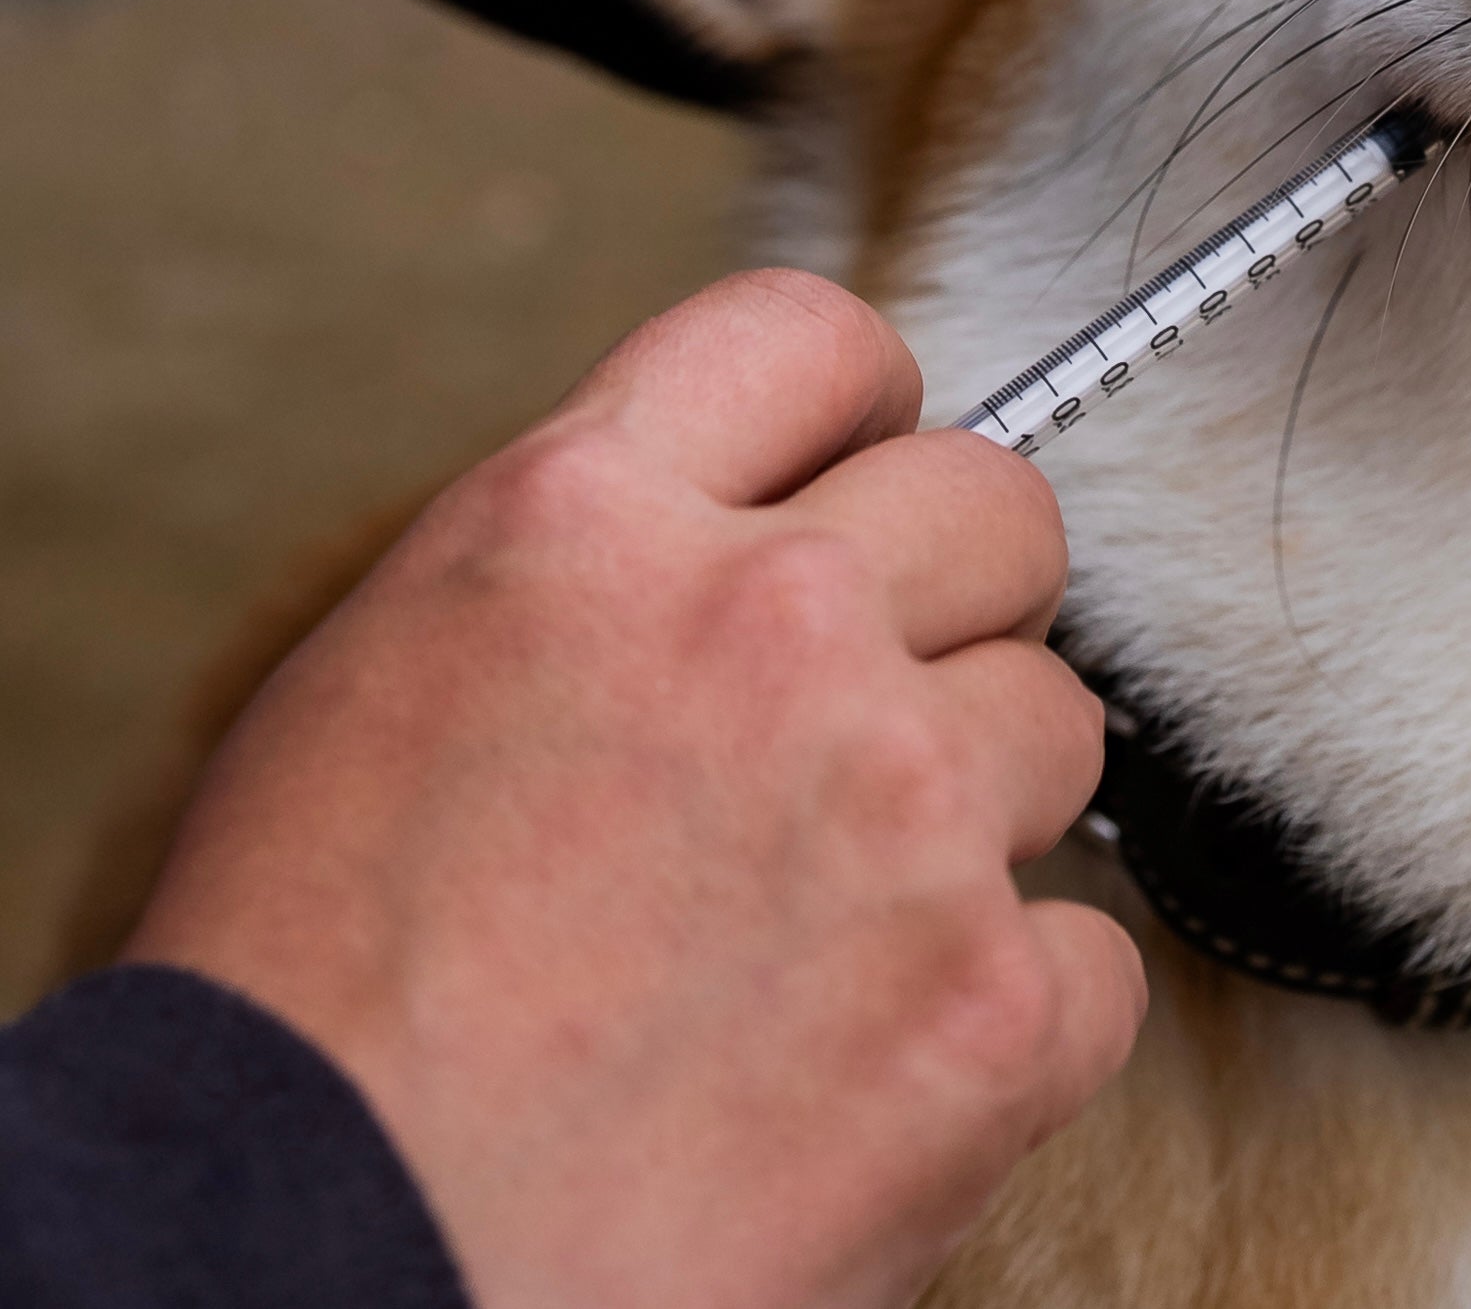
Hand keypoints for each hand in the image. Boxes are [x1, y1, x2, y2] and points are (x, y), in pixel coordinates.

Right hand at [123, 271, 1144, 1308]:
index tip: (870, 467)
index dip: (859, 406)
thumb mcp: (403, 677)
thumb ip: (601, 564)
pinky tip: (875, 1072)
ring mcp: (895, 804)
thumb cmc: (305, 1016)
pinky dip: (1010, 1020)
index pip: (811, 338)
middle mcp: (765, 621)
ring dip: (975, 813)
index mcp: (588, 520)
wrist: (296, 1282)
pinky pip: (1093, 955)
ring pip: (1057, 720)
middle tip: (879, 717)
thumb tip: (753, 523)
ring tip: (831, 933)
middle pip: (997, 506)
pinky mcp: (984, 1004)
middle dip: (957, 600)